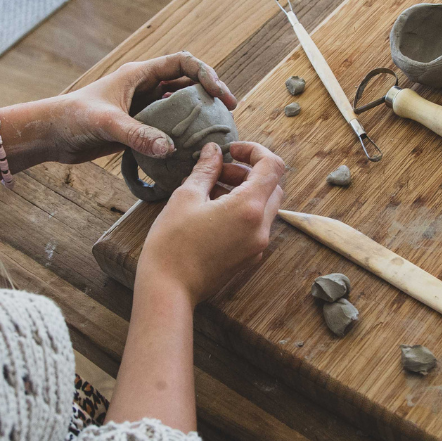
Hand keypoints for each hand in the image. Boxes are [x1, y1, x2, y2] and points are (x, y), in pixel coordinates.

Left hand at [44, 52, 236, 164]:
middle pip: (188, 83)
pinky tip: (190, 150)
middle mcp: (145, 88)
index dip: (207, 74)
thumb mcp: (106, 124)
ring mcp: (143, 108)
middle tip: (228, 115)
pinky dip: (182, 135)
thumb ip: (137, 135)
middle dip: (210, 95)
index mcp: (140, 74)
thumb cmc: (73, 119)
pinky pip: (168, 127)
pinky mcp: (138, 127)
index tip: (221, 95)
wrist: (51, 134)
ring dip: (198, 116)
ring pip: (180, 106)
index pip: (183, 63)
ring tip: (216, 133)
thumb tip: (169, 148)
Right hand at [138, 141, 285, 304]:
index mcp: (249, 208)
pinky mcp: (249, 257)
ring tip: (210, 190)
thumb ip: (206, 170)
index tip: (232, 150)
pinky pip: (255, 225)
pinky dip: (242, 211)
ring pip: (264, 206)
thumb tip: (214, 151)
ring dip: (245, 191)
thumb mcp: (186, 197)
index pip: (273, 166)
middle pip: (272, 186)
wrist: (168, 290)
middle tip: (218, 171)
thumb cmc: (172, 244)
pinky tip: (212, 212)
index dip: (255, 150)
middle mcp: (261, 228)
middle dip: (248, 172)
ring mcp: (257, 245)